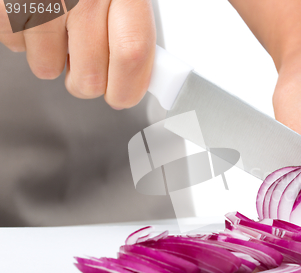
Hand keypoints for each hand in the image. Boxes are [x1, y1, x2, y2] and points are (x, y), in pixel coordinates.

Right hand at [0, 0, 155, 108]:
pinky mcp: (5, 5)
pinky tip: (35, 15)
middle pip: (90, 76)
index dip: (128, 87)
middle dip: (88, 82)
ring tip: (58, 26)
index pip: (132, 52)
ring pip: (49, 68)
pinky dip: (24, 40)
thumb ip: (135, 28)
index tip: (124, 95)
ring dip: (53, 58)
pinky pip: (16, 48)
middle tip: (87, 64)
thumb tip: (146, 76)